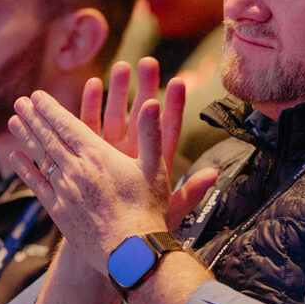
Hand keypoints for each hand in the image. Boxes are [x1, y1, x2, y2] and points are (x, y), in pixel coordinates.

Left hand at [8, 58, 212, 273]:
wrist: (131, 253)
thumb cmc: (148, 210)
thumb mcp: (155, 167)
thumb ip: (151, 132)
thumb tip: (153, 102)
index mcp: (97, 155)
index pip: (67, 125)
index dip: (50, 109)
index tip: (37, 96)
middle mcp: (75, 170)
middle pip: (48, 138)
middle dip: (33, 118)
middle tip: (19, 102)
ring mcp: (64, 191)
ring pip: (40, 158)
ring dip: (26, 137)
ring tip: (13, 122)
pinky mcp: (59, 212)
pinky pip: (37, 186)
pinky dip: (25, 169)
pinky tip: (17, 158)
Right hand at [78, 58, 217, 228]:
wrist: (108, 240)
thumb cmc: (141, 228)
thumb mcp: (168, 212)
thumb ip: (189, 194)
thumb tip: (213, 176)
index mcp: (156, 164)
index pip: (168, 130)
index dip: (174, 108)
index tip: (179, 83)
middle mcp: (135, 153)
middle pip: (142, 115)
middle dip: (144, 88)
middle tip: (148, 63)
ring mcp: (112, 150)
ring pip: (117, 114)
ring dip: (118, 91)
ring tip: (122, 67)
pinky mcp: (91, 154)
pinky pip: (90, 126)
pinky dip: (92, 105)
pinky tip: (94, 85)